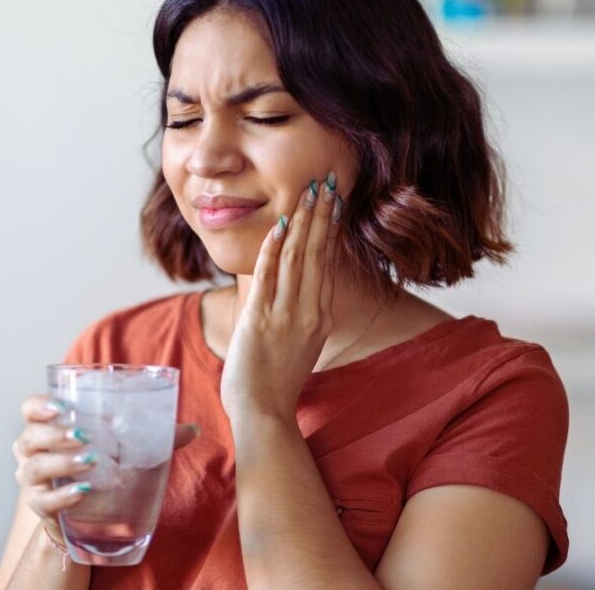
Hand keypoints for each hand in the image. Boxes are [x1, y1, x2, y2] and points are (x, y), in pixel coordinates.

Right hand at [11, 394, 199, 542]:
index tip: (62, 406)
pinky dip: (63, 496)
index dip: (40, 406)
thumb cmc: (102, 467)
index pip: (30, 409)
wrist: (86, 513)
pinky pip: (45, 501)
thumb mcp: (123, 446)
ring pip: (34, 468)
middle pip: (30, 438)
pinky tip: (83, 492)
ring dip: (62, 462)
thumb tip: (194, 430)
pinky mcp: (40, 507)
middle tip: (84, 435)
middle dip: (55, 434)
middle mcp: (32, 452)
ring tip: (91, 461)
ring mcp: (33, 481)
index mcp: (48, 427)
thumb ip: (154, 436)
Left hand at [219, 172, 341, 422]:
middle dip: (321, 213)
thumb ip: (303, 314)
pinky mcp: (260, 320)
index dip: (330, 229)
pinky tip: (279, 224)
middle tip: (326, 181)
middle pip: (317, 252)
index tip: (334, 201)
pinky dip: (274, 247)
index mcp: (320, 316)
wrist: (264, 413)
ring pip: (297, 257)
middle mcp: (309, 312)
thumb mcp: (301, 344)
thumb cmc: (276, 382)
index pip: (327, 263)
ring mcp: (285, 315)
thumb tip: (299, 289)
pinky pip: (269, 276)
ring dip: (303, 220)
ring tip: (308, 191)